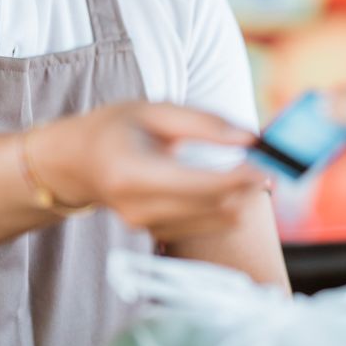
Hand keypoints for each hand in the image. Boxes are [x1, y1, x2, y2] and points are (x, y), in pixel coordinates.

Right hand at [27, 103, 268, 238]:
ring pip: (216, 221)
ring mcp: (147, 227)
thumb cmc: (115, 129)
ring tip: (252, 173)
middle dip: (249, 189)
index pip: (201, 186)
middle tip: (271, 165)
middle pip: (214, 209)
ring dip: (241, 200)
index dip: (241, 177)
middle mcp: (139, 208)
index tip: (267, 163)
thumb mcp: (154, 110)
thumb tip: (253, 139)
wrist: (74, 164)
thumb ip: (204, 124)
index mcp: (134, 173)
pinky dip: (225, 208)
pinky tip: (230, 187)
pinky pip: (205, 225)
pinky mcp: (156, 234)